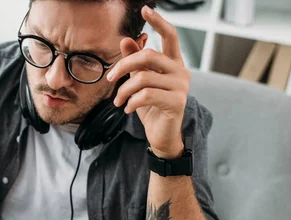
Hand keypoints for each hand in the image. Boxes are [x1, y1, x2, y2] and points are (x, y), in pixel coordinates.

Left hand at [108, 6, 189, 158]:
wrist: (162, 135)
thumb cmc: (152, 107)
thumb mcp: (139, 82)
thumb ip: (134, 62)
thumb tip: (126, 40)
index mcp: (173, 63)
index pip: (170, 36)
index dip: (158, 22)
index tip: (146, 10)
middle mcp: (181, 71)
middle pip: (148, 55)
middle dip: (123, 65)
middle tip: (109, 79)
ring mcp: (181, 86)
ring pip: (143, 77)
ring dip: (124, 90)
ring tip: (118, 101)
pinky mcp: (177, 102)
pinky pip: (147, 95)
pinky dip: (130, 102)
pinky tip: (126, 109)